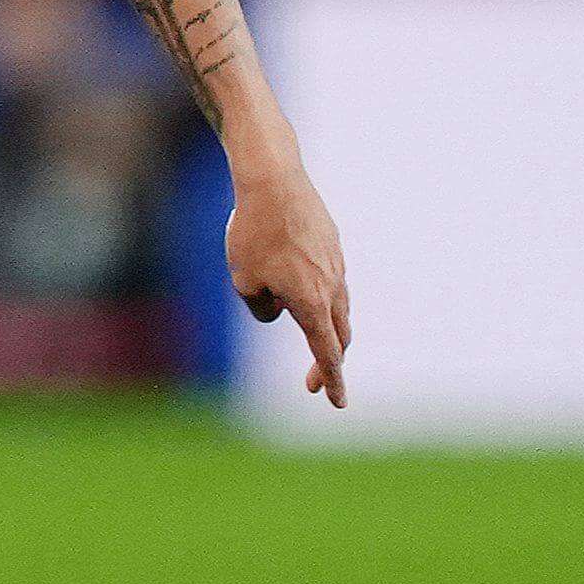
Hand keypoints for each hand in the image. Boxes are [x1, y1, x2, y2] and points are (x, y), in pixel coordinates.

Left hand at [226, 161, 351, 409]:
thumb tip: (276, 311)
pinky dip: (321, 297)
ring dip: (325, 329)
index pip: (326, 353)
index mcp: (312, 303)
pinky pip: (331, 281)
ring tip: (305, 336)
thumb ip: (260, 307)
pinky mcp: (332, 244)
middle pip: (338, 336)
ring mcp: (336, 264)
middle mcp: (332, 286)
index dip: (332, 381)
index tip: (338, 402)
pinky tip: (299, 289)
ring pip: (338, 307)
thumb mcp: (244, 280)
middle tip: (312, 385)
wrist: (274, 180)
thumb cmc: (253, 233)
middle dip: (328, 364)